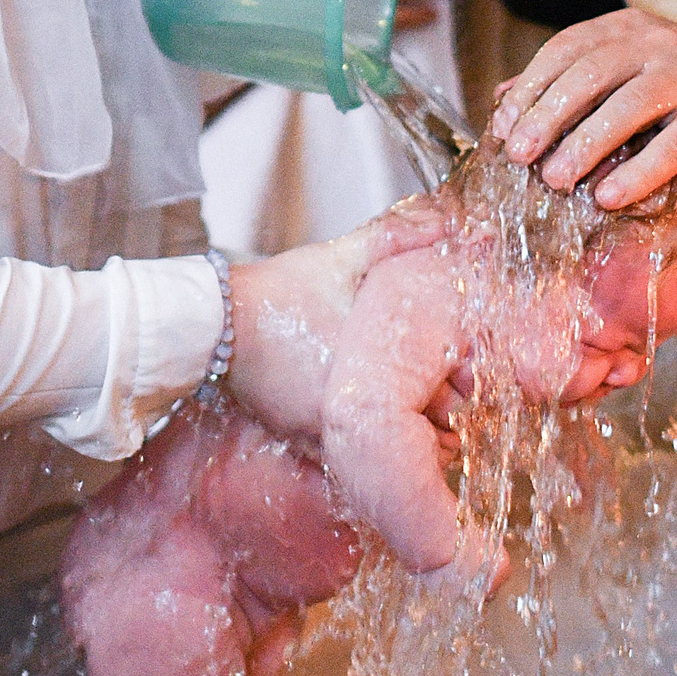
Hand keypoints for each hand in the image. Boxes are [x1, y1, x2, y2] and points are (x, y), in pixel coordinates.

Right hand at [224, 200, 450, 439]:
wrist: (215, 320)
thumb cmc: (276, 292)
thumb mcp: (339, 258)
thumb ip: (392, 238)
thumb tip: (443, 220)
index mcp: (367, 370)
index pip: (431, 404)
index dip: (453, 394)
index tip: (461, 382)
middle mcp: (344, 409)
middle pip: (406, 436)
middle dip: (428, 423)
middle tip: (443, 406)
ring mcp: (317, 428)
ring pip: (371, 451)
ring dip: (390, 438)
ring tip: (407, 421)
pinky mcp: (293, 436)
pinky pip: (337, 455)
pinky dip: (354, 444)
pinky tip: (361, 427)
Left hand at [489, 9, 676, 207]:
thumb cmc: (672, 92)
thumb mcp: (620, 74)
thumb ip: (566, 83)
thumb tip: (500, 105)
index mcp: (625, 27)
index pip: (566, 49)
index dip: (530, 87)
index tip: (505, 128)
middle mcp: (657, 42)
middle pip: (590, 74)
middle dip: (548, 117)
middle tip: (520, 156)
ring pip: (627, 107)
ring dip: (585, 146)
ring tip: (555, 180)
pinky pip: (671, 146)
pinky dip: (637, 174)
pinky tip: (608, 198)